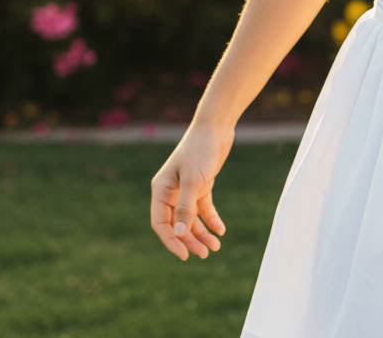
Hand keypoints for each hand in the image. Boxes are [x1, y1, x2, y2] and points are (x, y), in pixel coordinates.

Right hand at [150, 121, 233, 260]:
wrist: (216, 127)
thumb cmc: (200, 151)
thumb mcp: (194, 181)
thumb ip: (186, 208)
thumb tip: (180, 235)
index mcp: (161, 190)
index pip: (161, 224)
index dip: (172, 241)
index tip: (185, 255)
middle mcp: (171, 192)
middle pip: (178, 224)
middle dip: (190, 240)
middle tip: (206, 254)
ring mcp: (186, 189)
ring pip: (192, 218)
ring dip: (201, 233)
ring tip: (215, 246)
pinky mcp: (201, 185)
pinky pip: (204, 208)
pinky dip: (211, 219)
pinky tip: (221, 230)